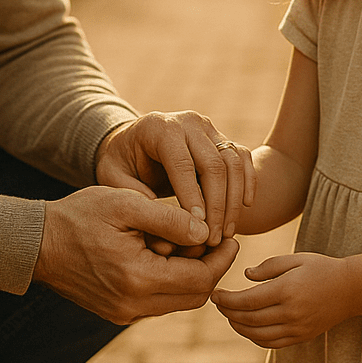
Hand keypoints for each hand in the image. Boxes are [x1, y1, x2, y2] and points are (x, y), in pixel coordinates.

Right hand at [33, 185, 239, 324]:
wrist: (36, 242)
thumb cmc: (80, 214)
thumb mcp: (126, 204)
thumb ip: (169, 217)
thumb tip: (206, 230)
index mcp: (138, 278)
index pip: (200, 279)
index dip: (221, 258)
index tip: (232, 236)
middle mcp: (133, 305)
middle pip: (194, 295)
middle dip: (210, 267)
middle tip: (216, 238)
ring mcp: (124, 312)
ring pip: (177, 300)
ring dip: (190, 273)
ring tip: (189, 240)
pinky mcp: (117, 311)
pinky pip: (157, 300)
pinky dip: (170, 279)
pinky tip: (165, 251)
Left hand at [96, 111, 255, 247]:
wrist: (131, 141)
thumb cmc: (122, 163)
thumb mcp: (113, 178)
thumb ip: (133, 196)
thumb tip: (164, 220)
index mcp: (161, 129)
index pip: (183, 165)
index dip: (193, 199)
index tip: (197, 231)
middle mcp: (188, 122)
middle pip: (213, 164)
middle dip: (217, 206)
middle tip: (214, 240)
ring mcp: (208, 128)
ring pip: (232, 162)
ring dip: (234, 200)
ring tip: (226, 233)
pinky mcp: (220, 137)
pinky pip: (242, 157)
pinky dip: (248, 181)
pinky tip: (245, 208)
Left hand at [211, 252, 352, 347]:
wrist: (350, 288)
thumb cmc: (321, 267)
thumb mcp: (295, 258)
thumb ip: (268, 266)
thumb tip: (246, 276)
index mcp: (286, 289)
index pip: (248, 300)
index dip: (227, 300)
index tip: (215, 295)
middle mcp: (291, 312)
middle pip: (250, 319)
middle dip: (229, 312)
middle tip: (217, 304)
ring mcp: (297, 328)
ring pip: (259, 335)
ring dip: (239, 327)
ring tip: (229, 316)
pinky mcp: (301, 337)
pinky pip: (273, 343)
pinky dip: (256, 338)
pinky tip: (248, 327)